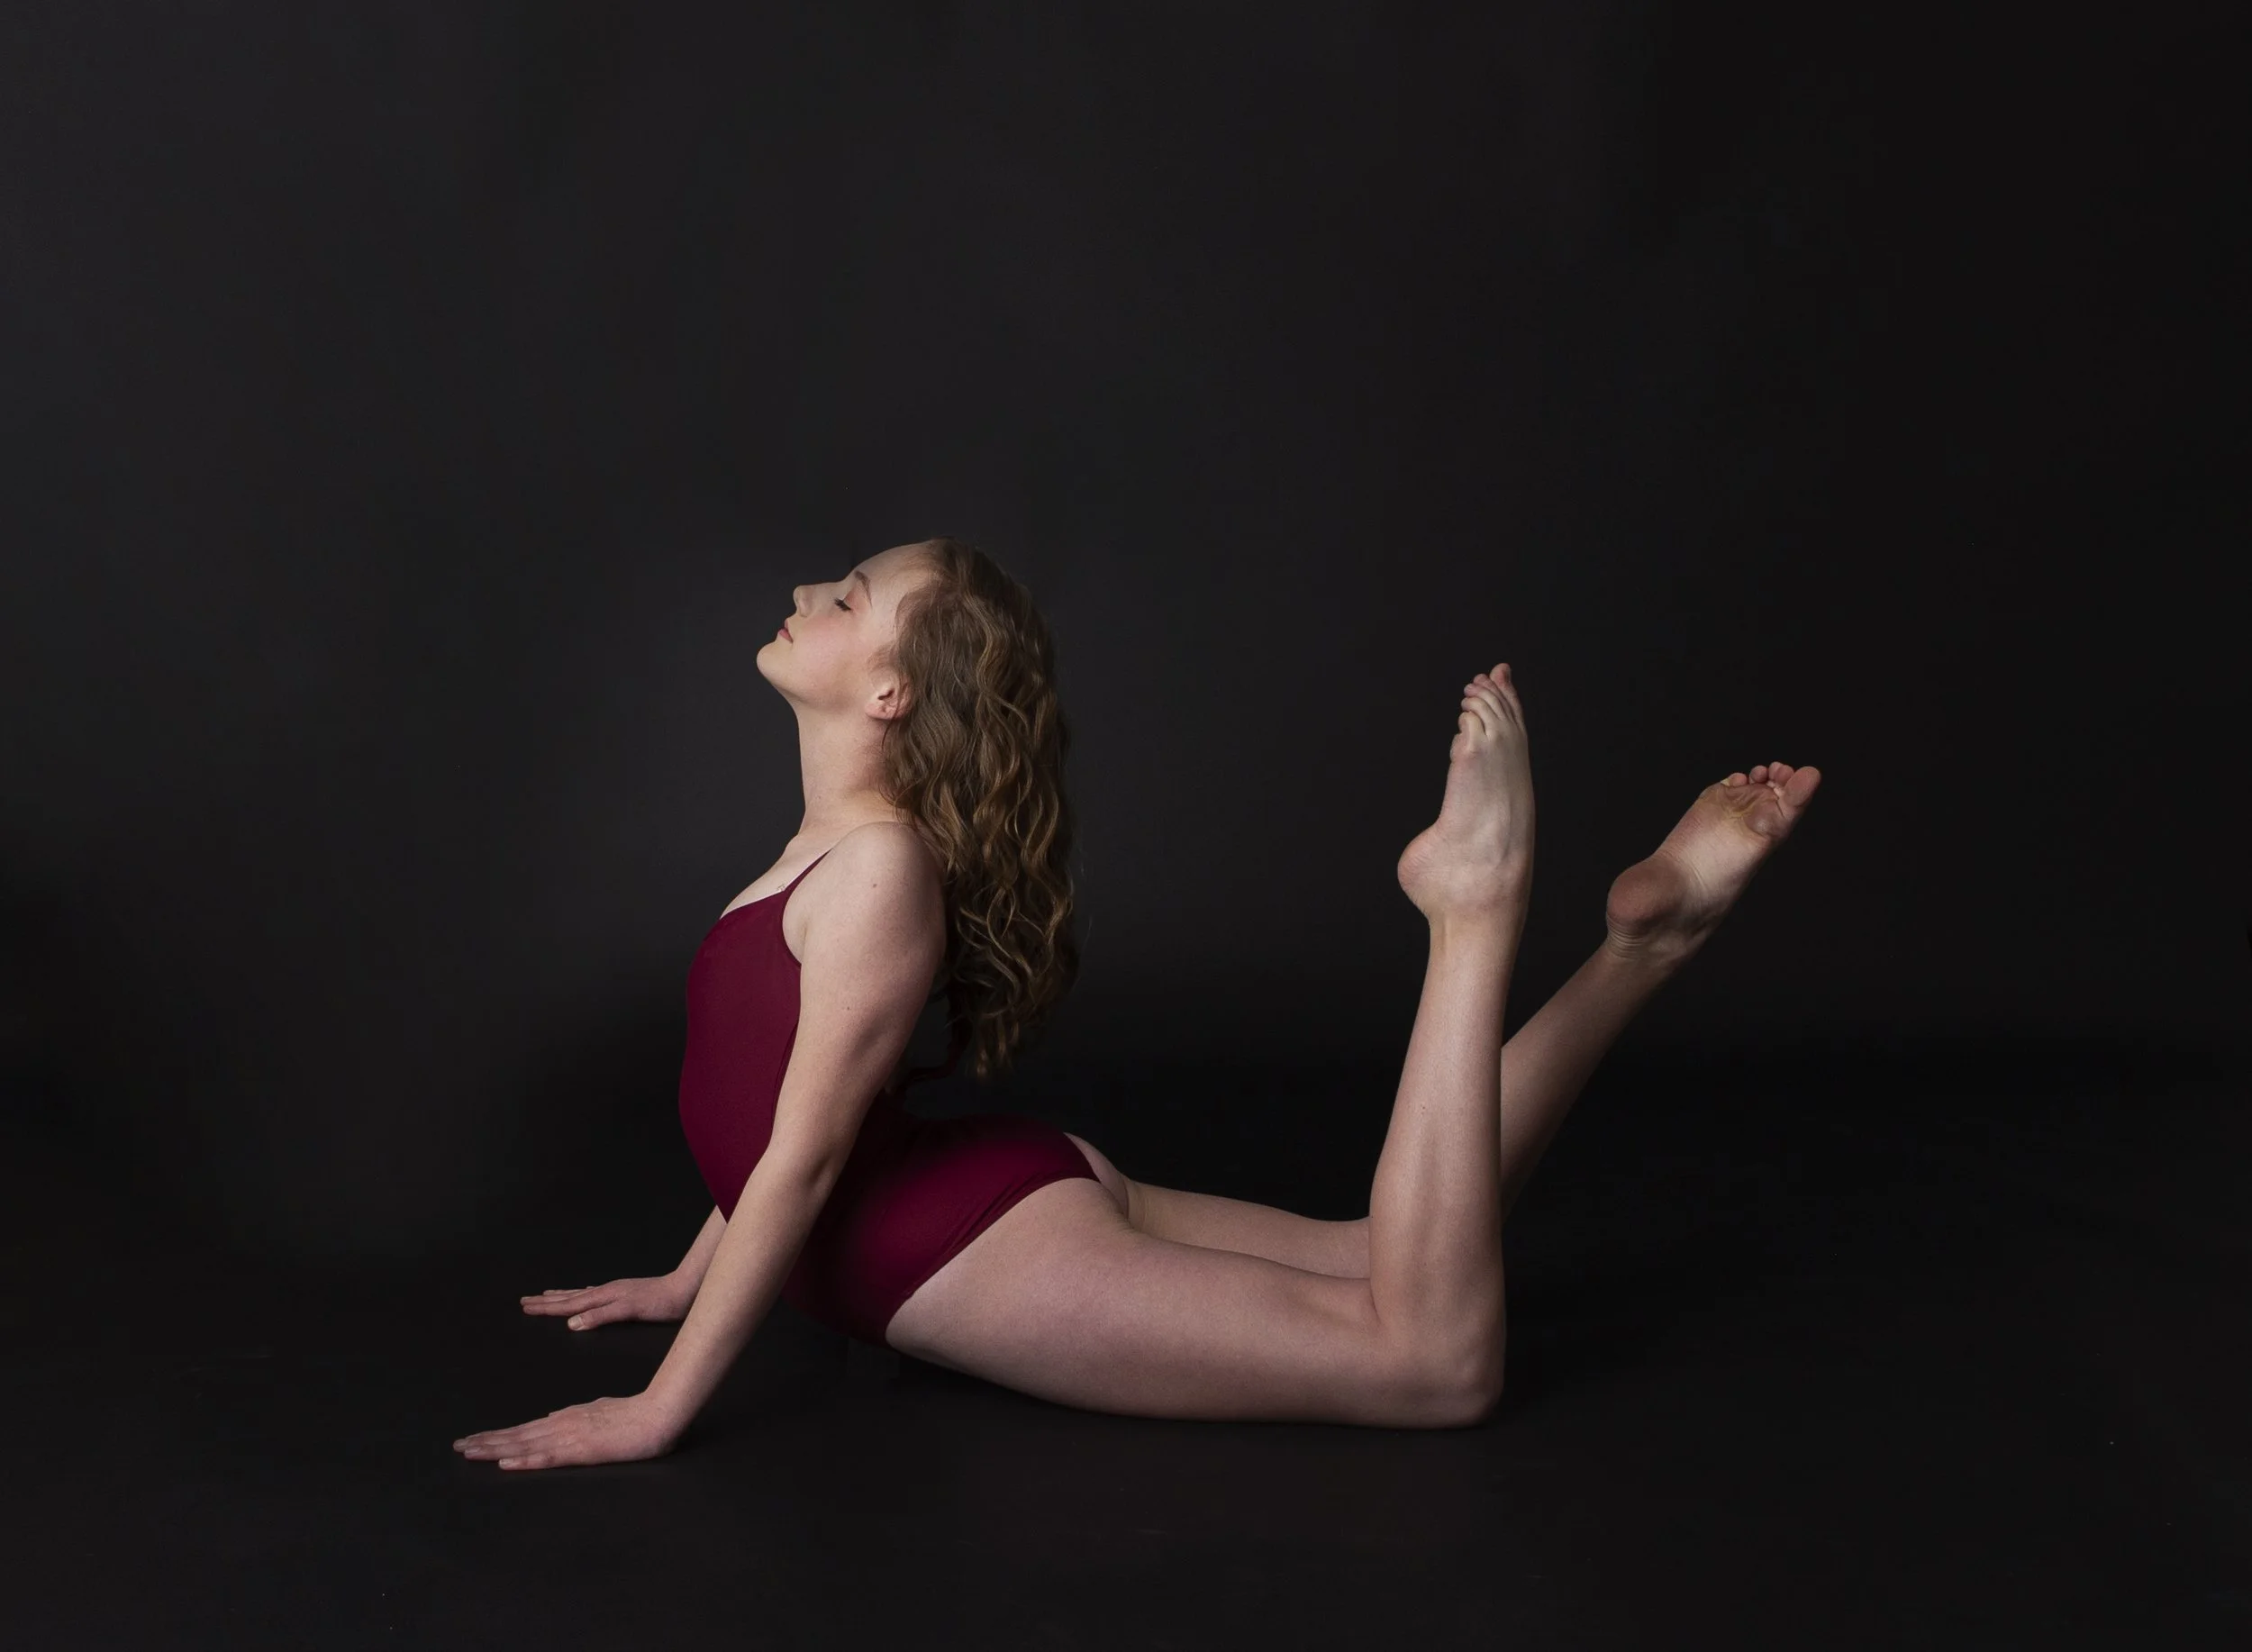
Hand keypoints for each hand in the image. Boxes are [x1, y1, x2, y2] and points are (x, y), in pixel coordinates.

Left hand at [453, 1392, 682, 1471]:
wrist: (657, 1414)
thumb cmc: (636, 1414)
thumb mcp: (600, 1411)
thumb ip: (575, 1417)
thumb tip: (551, 1418)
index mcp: (567, 1418)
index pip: (526, 1429)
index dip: (499, 1436)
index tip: (476, 1439)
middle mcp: (562, 1425)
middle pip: (518, 1435)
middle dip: (487, 1441)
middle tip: (458, 1446)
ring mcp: (570, 1437)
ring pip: (525, 1444)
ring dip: (495, 1449)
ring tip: (470, 1452)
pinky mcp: (582, 1451)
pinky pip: (547, 1458)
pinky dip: (524, 1461)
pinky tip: (505, 1464)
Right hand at [519, 1273, 692, 1328]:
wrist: (685, 1290)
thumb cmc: (661, 1303)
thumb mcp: (630, 1311)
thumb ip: (601, 1316)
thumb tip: (572, 1324)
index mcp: (604, 1296)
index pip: (568, 1304)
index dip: (546, 1308)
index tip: (526, 1307)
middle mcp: (606, 1292)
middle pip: (569, 1297)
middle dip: (546, 1301)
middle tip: (525, 1301)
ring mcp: (615, 1292)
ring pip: (580, 1294)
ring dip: (561, 1296)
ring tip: (547, 1294)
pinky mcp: (625, 1294)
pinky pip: (594, 1294)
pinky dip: (582, 1296)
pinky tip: (584, 1295)